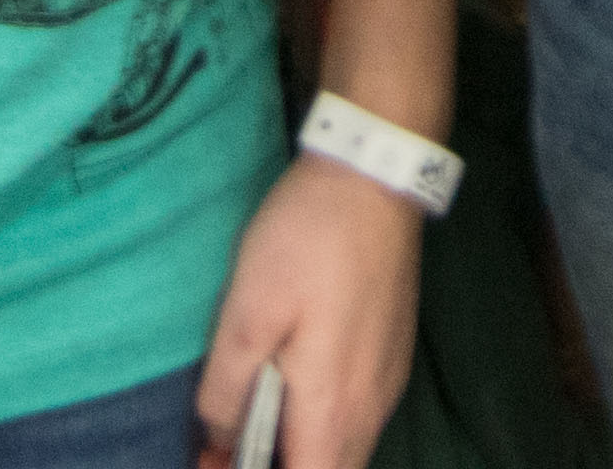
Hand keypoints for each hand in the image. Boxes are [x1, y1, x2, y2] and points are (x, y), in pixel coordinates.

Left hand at [195, 154, 423, 468]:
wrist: (375, 173)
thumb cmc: (308, 240)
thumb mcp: (247, 308)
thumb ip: (227, 386)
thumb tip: (218, 434)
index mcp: (334, 408)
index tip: (218, 459)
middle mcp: (372, 408)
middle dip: (279, 464)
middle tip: (229, 439)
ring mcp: (389, 379)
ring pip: (346, 445)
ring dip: (302, 445)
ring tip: (255, 410)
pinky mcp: (394, 350)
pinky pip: (359, 412)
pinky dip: (324, 418)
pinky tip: (295, 377)